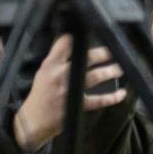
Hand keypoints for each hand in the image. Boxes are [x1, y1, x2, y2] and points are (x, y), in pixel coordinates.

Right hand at [11, 34, 124, 150]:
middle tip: (114, 50)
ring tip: (120, 68)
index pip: (65, 43)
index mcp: (50, 65)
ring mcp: (69, 90)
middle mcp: (60, 75)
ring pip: (95, 76)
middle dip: (103, 53)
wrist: (31, 122)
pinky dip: (112, 97)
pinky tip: (121, 93)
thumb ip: (57, 59)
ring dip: (110, 71)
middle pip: (86, 58)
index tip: (94, 31)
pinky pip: (99, 100)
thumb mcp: (43, 72)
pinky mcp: (76, 105)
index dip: (79, 36)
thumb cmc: (40, 96)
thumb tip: (73, 42)